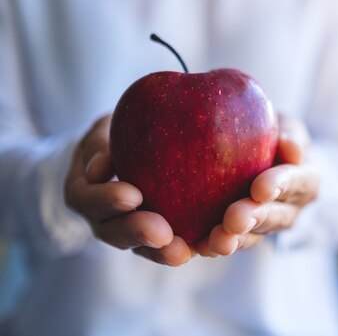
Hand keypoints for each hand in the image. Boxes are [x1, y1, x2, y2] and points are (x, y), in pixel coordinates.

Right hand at [64, 115, 194, 265]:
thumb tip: (99, 168)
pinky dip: (187, 246)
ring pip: (142, 247)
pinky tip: (207, 245)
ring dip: (163, 251)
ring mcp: (128, 232)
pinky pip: (169, 245)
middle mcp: (102, 220)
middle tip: (162, 233)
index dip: (108, 200)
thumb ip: (98, 146)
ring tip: (185, 252)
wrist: (126, 155)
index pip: (89, 199)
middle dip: (139, 233)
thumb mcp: (102, 132)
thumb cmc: (113, 135)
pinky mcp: (157, 236)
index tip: (133, 196)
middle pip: (116, 232)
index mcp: (83, 192)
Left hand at [194, 115, 318, 256]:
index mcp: (306, 180)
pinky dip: (212, 245)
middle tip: (234, 220)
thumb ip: (290, 135)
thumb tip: (292, 149)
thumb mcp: (286, 127)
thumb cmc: (276, 136)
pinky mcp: (243, 235)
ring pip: (253, 236)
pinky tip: (194, 246)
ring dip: (234, 240)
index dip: (279, 186)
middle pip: (274, 217)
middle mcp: (291, 209)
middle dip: (254, 219)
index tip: (259, 189)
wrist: (267, 160)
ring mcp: (268, 227)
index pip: (295, 182)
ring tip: (215, 242)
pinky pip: (230, 242)